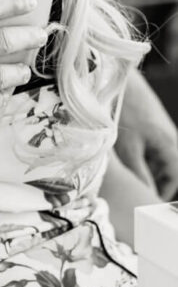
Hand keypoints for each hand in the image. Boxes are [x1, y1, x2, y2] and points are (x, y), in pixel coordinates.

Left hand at [115, 67, 177, 199]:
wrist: (114, 78)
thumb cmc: (123, 113)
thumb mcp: (128, 149)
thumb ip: (139, 175)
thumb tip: (145, 197)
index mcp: (171, 146)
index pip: (175, 180)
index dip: (161, 197)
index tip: (145, 209)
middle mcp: (170, 139)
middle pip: (166, 172)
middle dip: (151, 184)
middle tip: (130, 197)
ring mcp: (159, 132)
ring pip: (155, 162)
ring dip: (142, 171)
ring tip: (121, 179)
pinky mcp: (147, 127)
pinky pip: (147, 149)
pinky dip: (136, 158)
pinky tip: (118, 162)